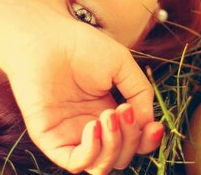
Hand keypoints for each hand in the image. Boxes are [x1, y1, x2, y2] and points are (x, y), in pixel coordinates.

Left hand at [3, 17, 163, 173]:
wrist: (45, 38)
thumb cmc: (80, 45)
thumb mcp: (123, 65)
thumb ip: (141, 94)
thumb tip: (149, 125)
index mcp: (106, 112)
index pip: (133, 142)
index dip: (147, 140)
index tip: (155, 126)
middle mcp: (90, 127)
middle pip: (121, 156)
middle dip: (131, 139)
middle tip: (123, 110)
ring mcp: (70, 135)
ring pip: (101, 166)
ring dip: (114, 146)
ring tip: (108, 115)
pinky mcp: (50, 138)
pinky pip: (74, 163)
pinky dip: (91, 151)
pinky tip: (93, 125)